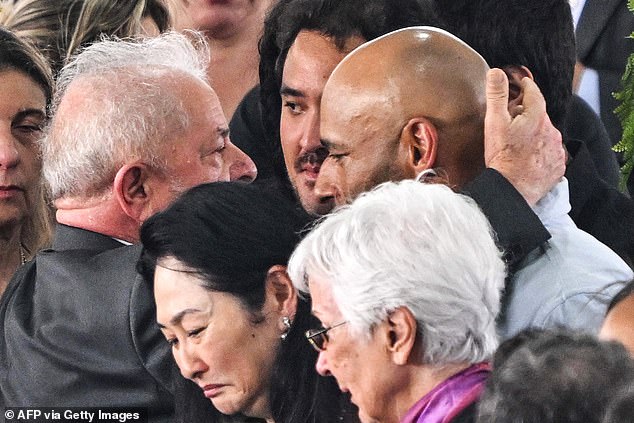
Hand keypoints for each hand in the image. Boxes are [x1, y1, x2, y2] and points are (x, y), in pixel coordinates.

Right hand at [484, 68, 565, 205]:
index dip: (525, 86)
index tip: (520, 84)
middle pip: (539, 115)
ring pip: (545, 134)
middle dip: (527, 115)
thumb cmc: (502, 156)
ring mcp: (556, 149)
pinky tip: (527, 159)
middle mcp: (552, 130)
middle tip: (511, 123)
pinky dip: (541, 152)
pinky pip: (550, 153)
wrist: (511, 189)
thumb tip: (496, 72)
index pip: (533, 92)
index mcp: (537, 116)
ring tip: (518, 145)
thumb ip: (497, 95)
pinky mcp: (558, 166)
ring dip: (535, 135)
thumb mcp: (494, 122)